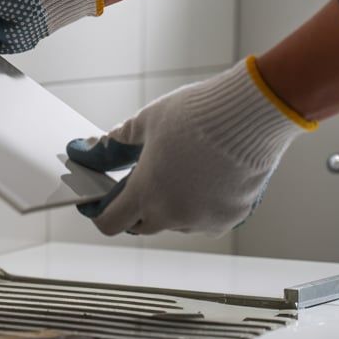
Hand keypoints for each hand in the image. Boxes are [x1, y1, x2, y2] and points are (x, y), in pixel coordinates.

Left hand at [65, 57, 317, 235]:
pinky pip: (204, 218)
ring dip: (168, 205)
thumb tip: (86, 151)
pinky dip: (197, 204)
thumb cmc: (197, 114)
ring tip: (175, 172)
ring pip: (174, 221)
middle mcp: (173, 215)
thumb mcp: (145, 123)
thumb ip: (113, 144)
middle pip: (141, 225)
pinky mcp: (231, 217)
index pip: (110, 223)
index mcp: (146, 193)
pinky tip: (202, 178)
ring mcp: (204, 220)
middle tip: (136, 180)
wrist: (252, 112)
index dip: (100, 212)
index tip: (98, 201)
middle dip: (133, 207)